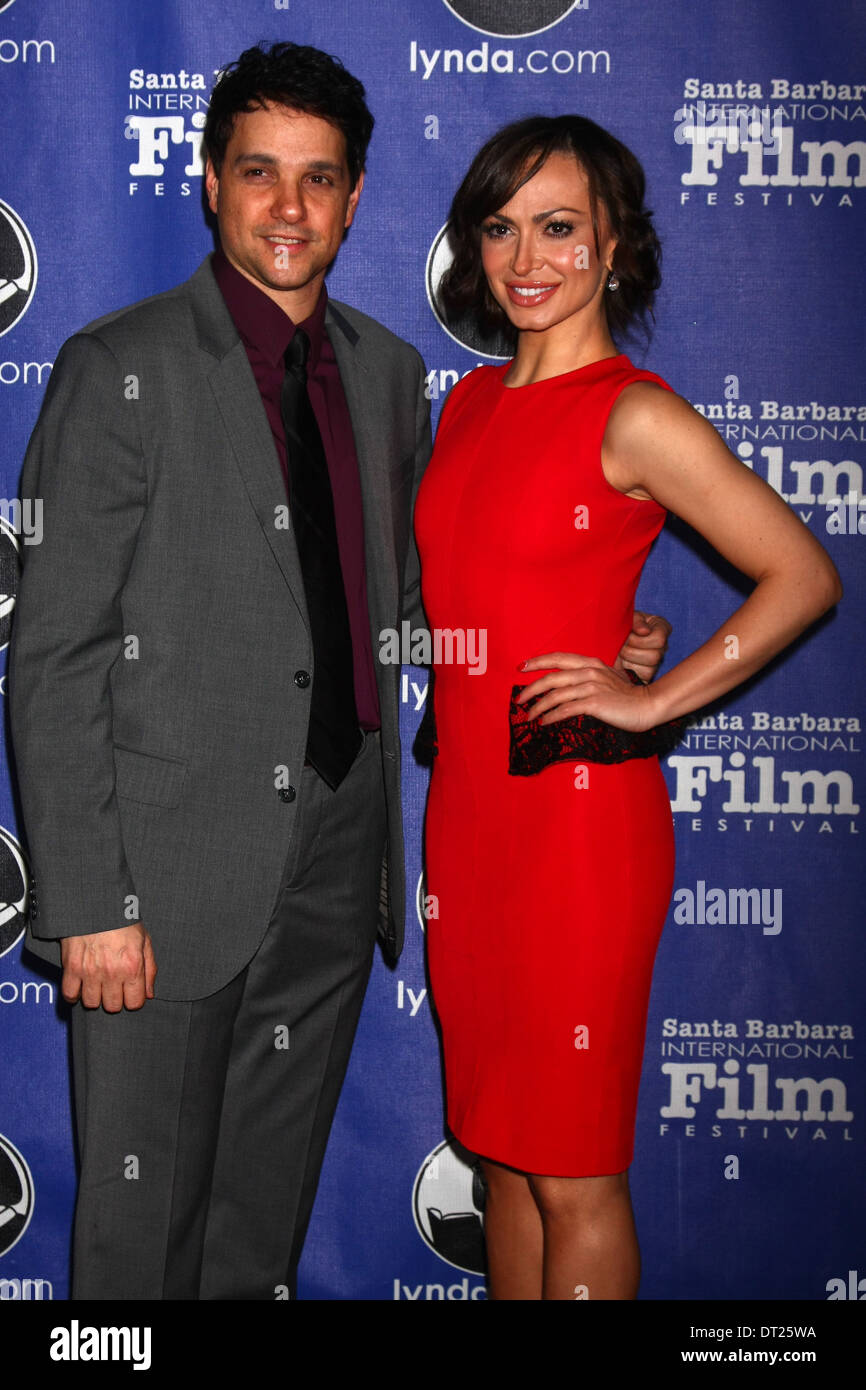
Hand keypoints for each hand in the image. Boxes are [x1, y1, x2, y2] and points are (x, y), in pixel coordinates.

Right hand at [60, 923, 156, 1011]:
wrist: (96, 903)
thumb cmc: (122, 921)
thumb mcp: (144, 940)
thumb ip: (149, 969)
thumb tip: (148, 994)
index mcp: (132, 966)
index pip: (134, 1003)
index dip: (133, 999)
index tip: (129, 992)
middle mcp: (112, 972)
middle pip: (113, 1006)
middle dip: (115, 999)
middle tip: (113, 987)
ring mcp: (90, 971)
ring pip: (92, 1003)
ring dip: (95, 996)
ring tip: (97, 984)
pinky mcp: (72, 967)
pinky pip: (70, 995)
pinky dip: (73, 995)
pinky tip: (80, 987)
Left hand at [517, 652, 658, 731]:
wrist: (648, 705)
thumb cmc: (627, 695)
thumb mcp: (606, 678)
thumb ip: (588, 677)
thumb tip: (566, 686)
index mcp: (590, 662)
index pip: (557, 658)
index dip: (537, 661)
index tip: (521, 667)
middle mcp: (589, 671)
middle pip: (551, 678)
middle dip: (531, 690)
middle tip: (519, 700)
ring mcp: (591, 687)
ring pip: (555, 695)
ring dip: (538, 707)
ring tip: (529, 716)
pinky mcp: (594, 703)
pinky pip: (566, 709)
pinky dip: (551, 717)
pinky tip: (544, 722)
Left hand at [613, 610, 671, 682]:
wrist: (609, 636)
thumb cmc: (621, 624)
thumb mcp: (627, 617)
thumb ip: (636, 620)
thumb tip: (644, 631)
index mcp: (661, 628)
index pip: (659, 639)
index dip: (640, 639)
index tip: (628, 634)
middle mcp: (662, 646)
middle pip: (655, 656)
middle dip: (632, 651)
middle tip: (621, 646)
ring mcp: (657, 661)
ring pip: (649, 669)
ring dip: (629, 661)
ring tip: (619, 654)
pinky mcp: (648, 675)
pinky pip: (643, 678)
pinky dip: (629, 671)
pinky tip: (621, 664)